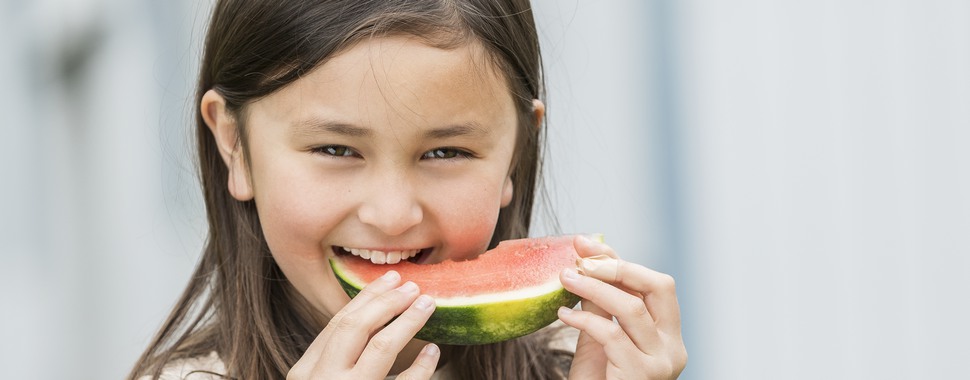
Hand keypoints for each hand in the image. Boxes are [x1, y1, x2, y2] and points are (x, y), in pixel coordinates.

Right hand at [287, 271, 439, 379]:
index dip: (367, 298)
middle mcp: (322, 379)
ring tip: (427, 305)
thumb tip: (376, 316)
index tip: (392, 279)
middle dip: (386, 302)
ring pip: (380, 348)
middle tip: (412, 287)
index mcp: (305, 371)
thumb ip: (336, 358)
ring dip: (408, 321)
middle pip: (355, 327)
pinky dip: (421, 367)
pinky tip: (432, 351)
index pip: (338, 323)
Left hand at [557, 236, 686, 378]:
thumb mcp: (601, 337)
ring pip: (631, 307)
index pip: (654, 284)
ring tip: (564, 279)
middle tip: (580, 260)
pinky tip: (562, 315)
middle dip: (617, 266)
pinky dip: (583, 320)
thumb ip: (602, 304)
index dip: (619, 259)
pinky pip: (611, 335)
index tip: (584, 243)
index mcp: (669, 334)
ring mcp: (662, 363)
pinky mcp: (642, 376)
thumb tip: (587, 257)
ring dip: (593, 288)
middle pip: (658, 286)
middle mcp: (673, 347)